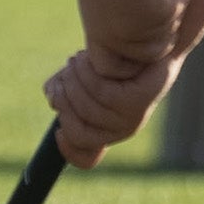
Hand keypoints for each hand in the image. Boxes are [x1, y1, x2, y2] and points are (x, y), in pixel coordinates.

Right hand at [44, 49, 181, 168]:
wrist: (152, 45)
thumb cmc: (116, 61)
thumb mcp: (82, 78)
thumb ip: (64, 90)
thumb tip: (52, 96)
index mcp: (107, 130)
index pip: (85, 158)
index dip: (67, 148)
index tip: (58, 132)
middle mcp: (121, 130)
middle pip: (75, 131)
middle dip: (62, 98)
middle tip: (66, 72)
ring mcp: (131, 118)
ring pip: (85, 106)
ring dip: (73, 77)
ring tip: (78, 58)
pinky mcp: (137, 101)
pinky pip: (100, 91)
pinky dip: (87, 70)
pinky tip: (89, 56)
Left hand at [75, 0, 190, 77]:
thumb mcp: (106, 0)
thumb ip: (118, 20)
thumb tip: (144, 34)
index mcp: (99, 39)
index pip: (115, 70)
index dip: (131, 58)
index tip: (140, 33)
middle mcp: (118, 42)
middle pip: (153, 54)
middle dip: (162, 35)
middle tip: (163, 9)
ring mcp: (141, 32)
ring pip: (171, 34)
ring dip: (173, 11)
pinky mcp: (162, 15)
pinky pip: (181, 8)